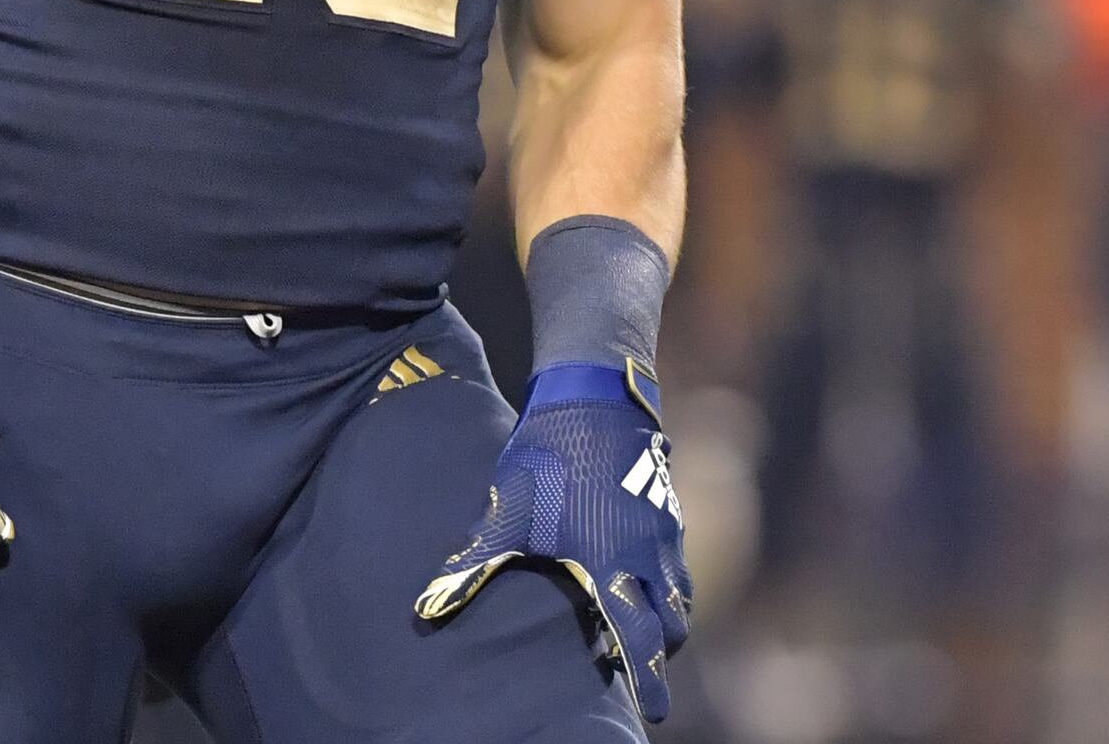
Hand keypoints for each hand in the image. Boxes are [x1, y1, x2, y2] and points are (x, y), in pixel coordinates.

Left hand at [418, 359, 692, 721]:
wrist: (592, 395)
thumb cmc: (547, 458)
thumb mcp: (506, 514)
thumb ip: (472, 565)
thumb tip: (427, 607)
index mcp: (611, 568)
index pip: (639, 640)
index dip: (648, 678)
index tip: (654, 711)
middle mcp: (647, 556)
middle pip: (673, 622)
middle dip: (663, 650)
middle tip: (647, 667)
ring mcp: (664, 530)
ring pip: (681, 590)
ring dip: (670, 613)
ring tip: (650, 625)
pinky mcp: (667, 505)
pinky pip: (677, 557)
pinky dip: (669, 577)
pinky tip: (645, 571)